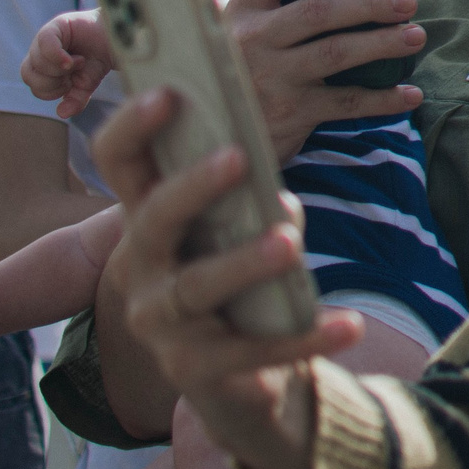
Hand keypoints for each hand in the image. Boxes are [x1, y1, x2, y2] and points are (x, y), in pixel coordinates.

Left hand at [23, 11, 114, 116]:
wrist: (118, 38)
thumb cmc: (98, 60)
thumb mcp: (87, 84)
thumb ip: (75, 100)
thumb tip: (62, 113)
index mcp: (42, 69)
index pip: (34, 86)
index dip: (52, 91)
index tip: (72, 84)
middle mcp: (39, 53)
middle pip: (29, 75)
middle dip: (52, 81)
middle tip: (74, 73)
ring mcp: (45, 38)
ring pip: (36, 61)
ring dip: (59, 68)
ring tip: (79, 61)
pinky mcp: (55, 25)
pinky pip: (45, 42)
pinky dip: (56, 55)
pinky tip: (71, 60)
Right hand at [94, 87, 360, 468]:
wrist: (238, 377)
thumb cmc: (239, 276)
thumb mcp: (240, 230)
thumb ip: (252, 201)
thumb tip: (273, 197)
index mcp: (148, 219)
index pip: (120, 163)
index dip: (134, 125)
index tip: (170, 90)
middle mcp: (142, 268)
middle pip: (152, 219)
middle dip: (191, 186)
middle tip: (237, 156)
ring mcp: (162, 323)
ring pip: (197, 286)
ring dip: (244, 260)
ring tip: (288, 242)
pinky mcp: (196, 370)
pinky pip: (253, 351)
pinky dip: (305, 336)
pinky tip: (349, 323)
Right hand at [223, 0, 424, 160]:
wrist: (212, 139)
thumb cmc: (243, 71)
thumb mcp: (242, 33)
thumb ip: (275, 8)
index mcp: (243, 10)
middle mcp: (254, 40)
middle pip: (318, 11)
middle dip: (368, 3)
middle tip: (407, 0)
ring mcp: (272, 78)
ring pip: (337, 53)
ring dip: (382, 44)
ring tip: (416, 36)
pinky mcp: (290, 113)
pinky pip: (346, 102)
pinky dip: (383, 99)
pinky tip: (410, 94)